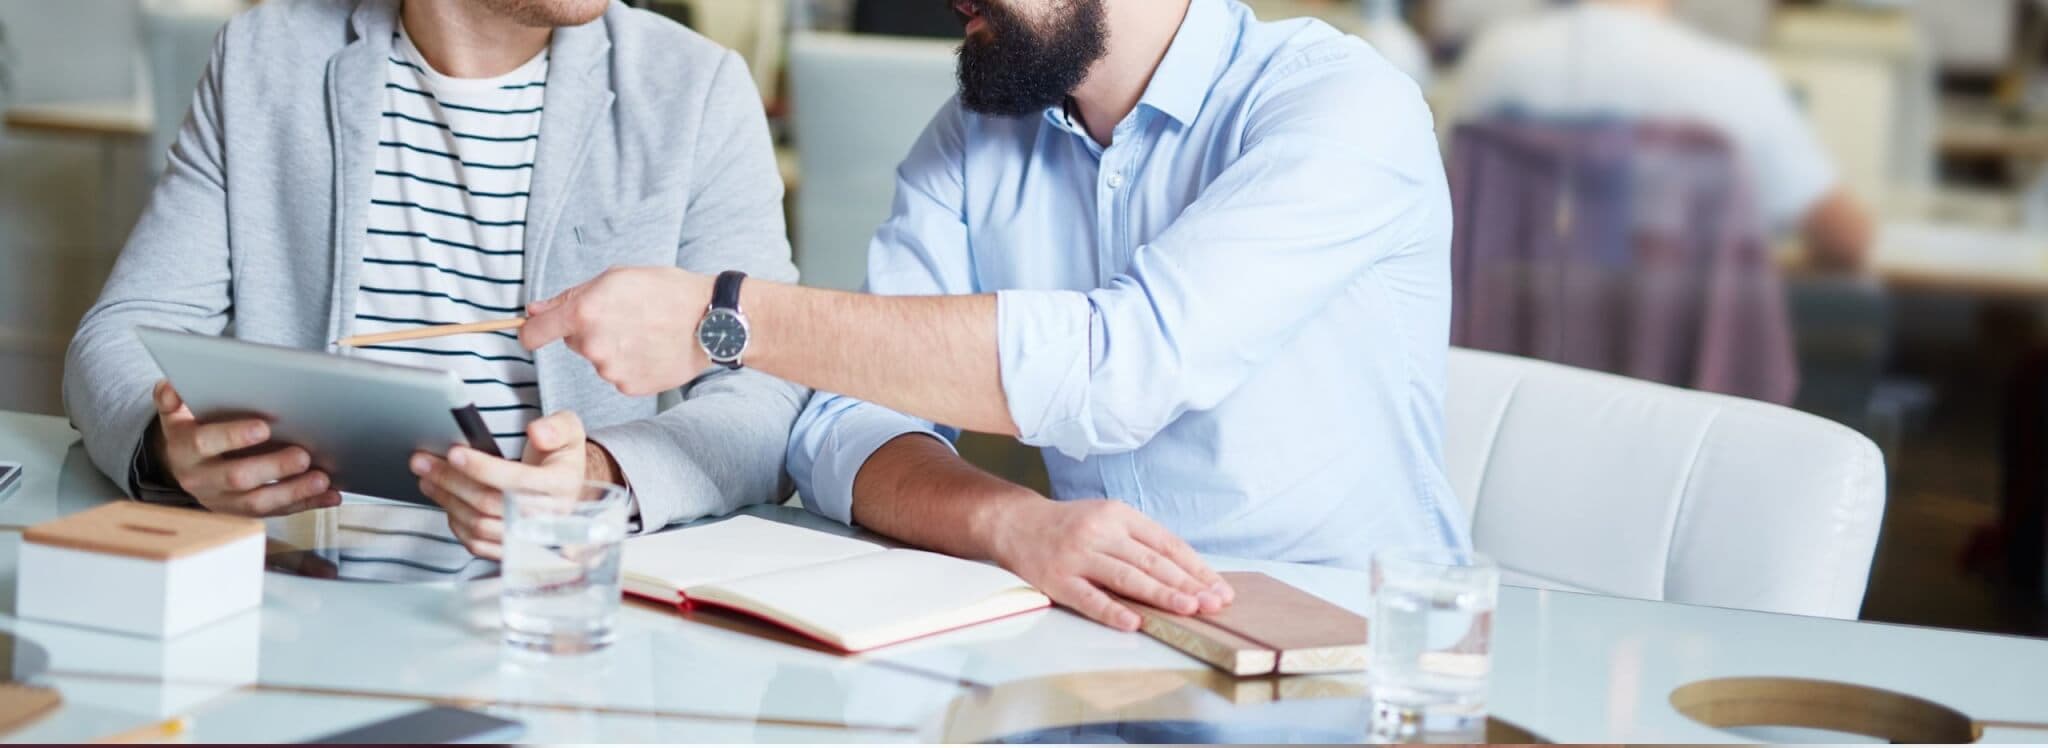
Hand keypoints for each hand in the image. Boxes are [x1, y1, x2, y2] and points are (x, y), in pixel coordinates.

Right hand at [149, 380, 339, 515]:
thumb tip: (170, 387)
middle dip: (273, 468)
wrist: (182, 465)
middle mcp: (201, 479)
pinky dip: (306, 504)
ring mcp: (222, 500)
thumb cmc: (191, 430)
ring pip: (258, 503)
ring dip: (293, 492)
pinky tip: (330, 495)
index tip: (263, 427)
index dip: (233, 436)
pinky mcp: (243, 513)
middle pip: (237, 478)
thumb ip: (172, 399)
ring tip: (321, 479)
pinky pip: (276, 512)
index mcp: (184, 450)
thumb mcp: (175, 413)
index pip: (205, 443)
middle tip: (303, 455)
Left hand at [410, 411, 592, 558]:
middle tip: (423, 461)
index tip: (454, 453)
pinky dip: (455, 522)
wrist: (568, 489)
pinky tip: (445, 500)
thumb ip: (557, 427)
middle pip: (490, 504)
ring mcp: (529, 538)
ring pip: (478, 525)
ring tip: (426, 477)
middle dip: (451, 481)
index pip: (517, 481)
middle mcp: (547, 517)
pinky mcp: (512, 550)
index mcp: (562, 486)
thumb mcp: (570, 431)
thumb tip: (537, 433)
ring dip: (447, 500)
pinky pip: (477, 544)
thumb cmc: (561, 457)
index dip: (483, 468)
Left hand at [521, 267, 713, 396]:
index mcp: (584, 313)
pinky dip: (630, 364)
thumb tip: (535, 310)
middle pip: (574, 343)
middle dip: (590, 331)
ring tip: (645, 332)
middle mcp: (593, 345)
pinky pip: (618, 375)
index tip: (534, 332)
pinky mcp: (629, 386)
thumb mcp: (616, 277)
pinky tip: (652, 350)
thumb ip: (570, 296)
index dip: (531, 331)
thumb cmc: (666, 291)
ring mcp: (611, 370)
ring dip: (613, 348)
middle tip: (625, 317)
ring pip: (598, 359)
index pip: (534, 333)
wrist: (711, 321)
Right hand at [987, 499, 1234, 631]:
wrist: (1015, 522)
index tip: (1219, 589)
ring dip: (1160, 594)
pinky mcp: (1056, 579)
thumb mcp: (1108, 519)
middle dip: (1186, 584)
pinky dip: (1112, 610)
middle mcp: (1100, 531)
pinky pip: (1088, 598)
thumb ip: (1141, 541)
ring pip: (1126, 576)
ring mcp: (1077, 555)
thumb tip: (1187, 574)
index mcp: (1119, 515)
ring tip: (1188, 609)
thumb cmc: (1071, 525)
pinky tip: (1134, 622)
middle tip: (1213, 603)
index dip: (1195, 568)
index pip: (1166, 543)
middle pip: (1151, 560)